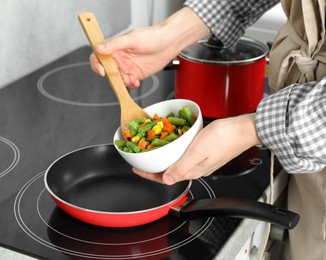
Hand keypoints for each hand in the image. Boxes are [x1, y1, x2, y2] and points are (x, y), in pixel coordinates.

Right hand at [90, 7, 210, 88]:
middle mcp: (119, 58)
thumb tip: (99, 48)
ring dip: (123, 82)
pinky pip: (128, 83)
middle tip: (123, 76)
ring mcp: (127, 67)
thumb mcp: (133, 39)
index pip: (98, 57)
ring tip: (132, 79)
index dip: (97, 65)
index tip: (102, 72)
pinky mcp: (135, 74)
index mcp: (115, 48)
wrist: (170, 43)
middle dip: (113, 77)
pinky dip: (130, 85)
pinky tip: (136, 82)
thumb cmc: (153, 36)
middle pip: (107, 71)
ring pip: (118, 80)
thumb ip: (116, 44)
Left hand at [133, 114, 262, 184]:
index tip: (136, 168)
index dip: (148, 175)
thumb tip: (166, 179)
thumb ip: (181, 167)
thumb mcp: (198, 152)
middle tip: (142, 158)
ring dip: (163, 158)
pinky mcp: (205, 152)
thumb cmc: (224, 138)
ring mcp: (201, 161)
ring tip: (153, 150)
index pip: (165, 178)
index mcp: (193, 171)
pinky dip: (174, 151)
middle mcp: (196, 168)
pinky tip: (172, 143)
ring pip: (176, 163)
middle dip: (154, 167)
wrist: (243, 129)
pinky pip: (184, 155)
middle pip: (169, 171)